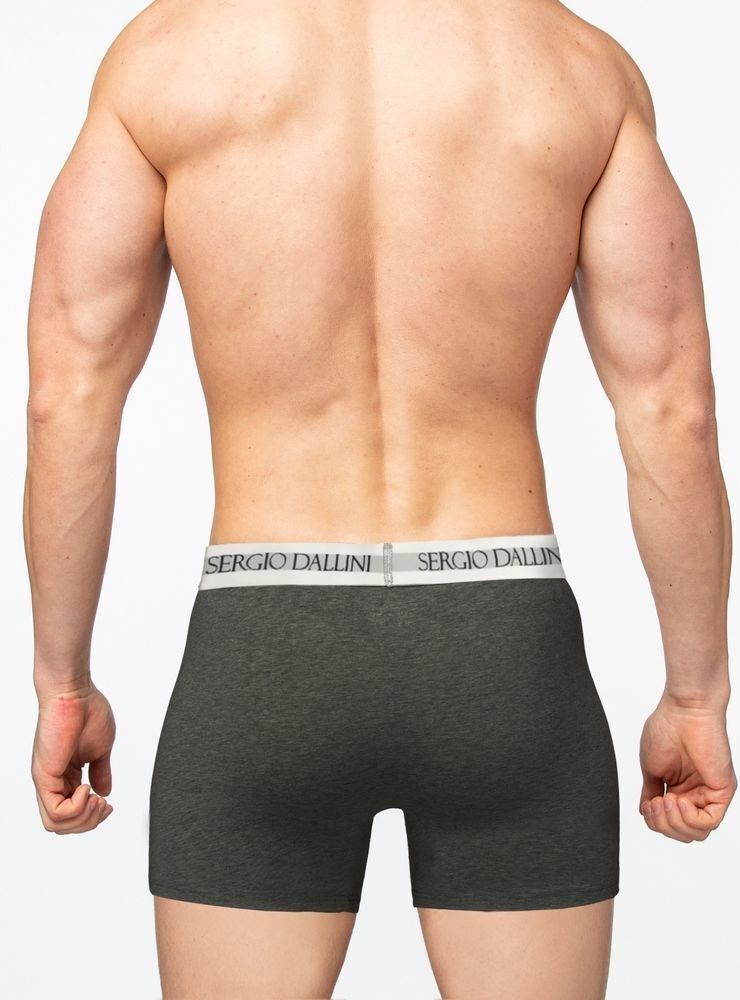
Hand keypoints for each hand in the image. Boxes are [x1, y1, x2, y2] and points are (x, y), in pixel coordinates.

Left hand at [31, 681, 115, 833]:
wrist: (73, 693)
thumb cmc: (87, 711)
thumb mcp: (100, 749)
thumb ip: (101, 771)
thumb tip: (105, 790)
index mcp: (66, 776)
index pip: (72, 813)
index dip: (93, 816)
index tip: (108, 804)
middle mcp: (53, 781)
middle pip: (63, 825)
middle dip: (89, 822)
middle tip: (104, 806)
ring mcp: (47, 780)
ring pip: (56, 824)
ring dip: (84, 818)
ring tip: (96, 800)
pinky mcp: (44, 776)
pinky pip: (55, 812)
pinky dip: (77, 808)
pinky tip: (87, 788)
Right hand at [639, 692, 735, 841]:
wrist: (684, 710)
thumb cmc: (667, 728)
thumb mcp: (651, 768)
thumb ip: (651, 792)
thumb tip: (646, 811)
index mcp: (679, 787)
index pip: (670, 823)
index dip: (656, 822)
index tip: (647, 805)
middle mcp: (695, 792)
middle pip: (683, 833)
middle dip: (663, 824)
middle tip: (655, 804)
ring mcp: (709, 793)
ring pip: (697, 832)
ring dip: (675, 822)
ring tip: (666, 800)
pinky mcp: (722, 791)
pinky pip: (710, 821)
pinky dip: (690, 818)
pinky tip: (679, 801)